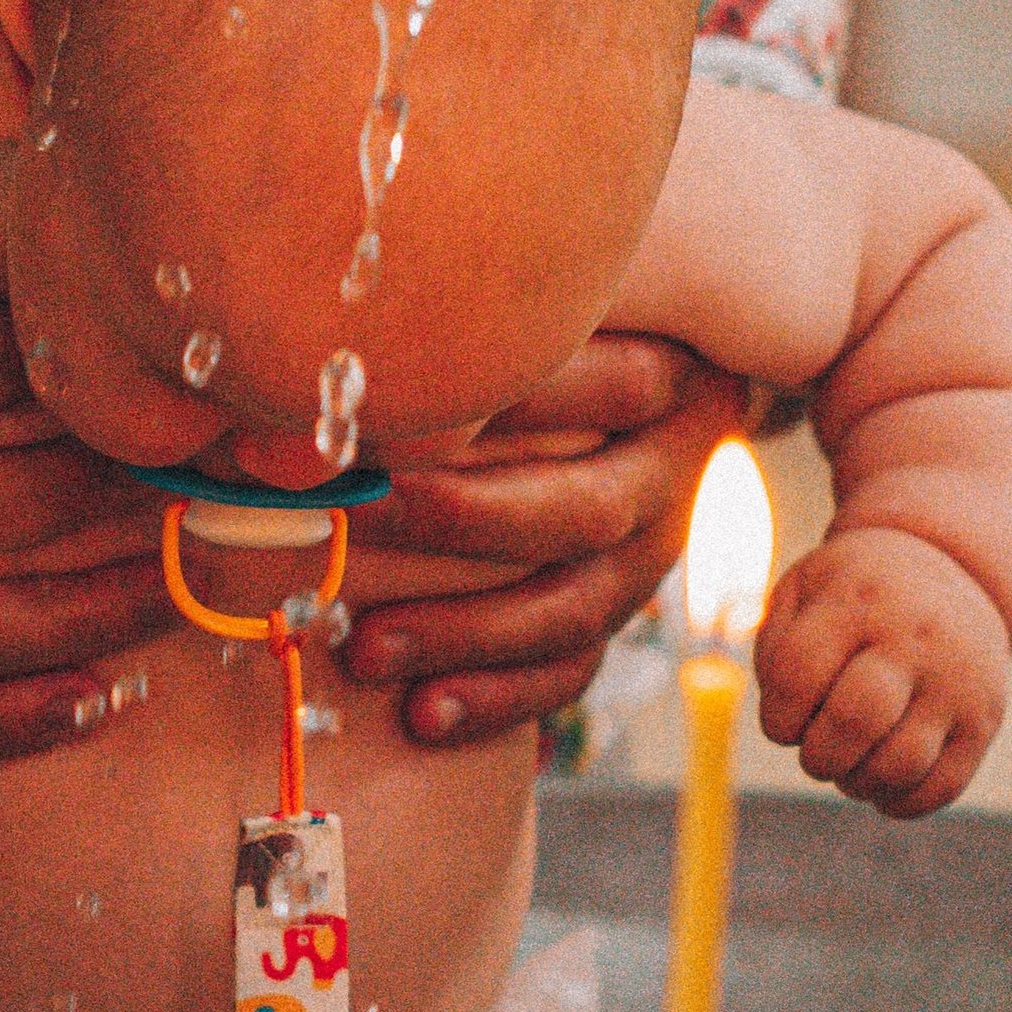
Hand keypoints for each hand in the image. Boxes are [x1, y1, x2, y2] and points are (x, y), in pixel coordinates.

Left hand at [342, 338, 747, 745]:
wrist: (602, 377)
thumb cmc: (532, 318)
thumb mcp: (536, 298)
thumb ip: (471, 305)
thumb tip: (337, 345)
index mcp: (669, 366)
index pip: (605, 384)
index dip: (493, 398)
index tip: (369, 411)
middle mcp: (673, 462)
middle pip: (587, 508)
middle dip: (460, 522)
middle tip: (351, 518)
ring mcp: (654, 547)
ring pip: (577, 606)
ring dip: (467, 634)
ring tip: (366, 648)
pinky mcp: (617, 607)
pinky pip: (572, 670)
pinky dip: (497, 698)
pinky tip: (423, 714)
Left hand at [753, 527, 1009, 817]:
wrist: (955, 573)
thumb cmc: (855, 597)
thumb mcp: (804, 591)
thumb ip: (773, 652)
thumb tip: (777, 726)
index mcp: (857, 602)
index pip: (798, 677)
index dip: (777, 719)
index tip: (784, 722)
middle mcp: (915, 638)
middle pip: (855, 721)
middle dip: (818, 757)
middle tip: (816, 751)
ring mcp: (958, 681)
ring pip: (900, 765)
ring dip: (857, 783)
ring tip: (849, 763)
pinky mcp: (985, 721)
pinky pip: (941, 788)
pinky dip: (898, 802)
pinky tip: (880, 782)